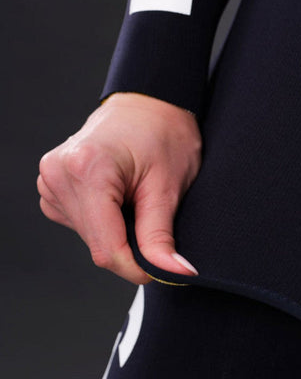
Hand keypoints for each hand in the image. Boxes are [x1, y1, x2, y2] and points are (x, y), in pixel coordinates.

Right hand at [37, 91, 201, 283]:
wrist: (150, 104)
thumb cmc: (164, 133)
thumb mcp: (168, 187)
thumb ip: (162, 236)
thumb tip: (173, 273)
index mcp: (86, 169)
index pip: (107, 247)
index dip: (138, 268)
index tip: (166, 273)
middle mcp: (58, 174)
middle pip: (97, 244)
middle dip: (131, 248)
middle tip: (159, 224)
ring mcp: (50, 179)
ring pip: (89, 238)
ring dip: (118, 234)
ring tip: (139, 201)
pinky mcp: (53, 186)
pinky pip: (81, 224)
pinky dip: (106, 222)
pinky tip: (121, 199)